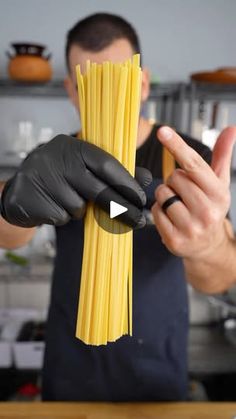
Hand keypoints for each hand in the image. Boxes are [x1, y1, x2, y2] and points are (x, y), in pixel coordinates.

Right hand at [1, 135, 150, 228]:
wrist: (20, 189)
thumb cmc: (58, 176)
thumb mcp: (83, 167)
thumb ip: (113, 171)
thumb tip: (146, 179)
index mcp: (73, 147)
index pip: (107, 164)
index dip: (127, 183)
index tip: (141, 199)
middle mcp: (58, 159)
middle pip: (98, 189)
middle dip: (121, 207)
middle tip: (137, 220)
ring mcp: (44, 179)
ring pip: (80, 206)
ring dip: (82, 210)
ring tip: (69, 199)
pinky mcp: (35, 199)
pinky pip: (64, 216)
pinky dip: (65, 215)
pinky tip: (55, 205)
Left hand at [152, 126, 235, 258]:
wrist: (208, 246)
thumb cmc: (210, 208)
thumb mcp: (219, 183)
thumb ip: (222, 155)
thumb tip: (231, 129)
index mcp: (219, 194)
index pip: (194, 164)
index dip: (177, 145)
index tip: (162, 131)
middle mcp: (207, 212)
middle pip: (174, 177)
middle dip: (175, 181)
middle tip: (185, 193)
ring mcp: (191, 228)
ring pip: (162, 193)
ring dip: (165, 195)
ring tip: (178, 205)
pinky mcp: (174, 240)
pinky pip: (155, 211)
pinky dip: (159, 210)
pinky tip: (171, 218)